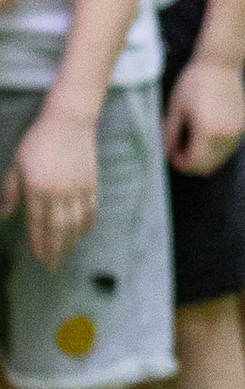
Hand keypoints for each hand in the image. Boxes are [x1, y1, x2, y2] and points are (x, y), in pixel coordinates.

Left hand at [1, 102, 99, 270]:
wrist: (69, 122)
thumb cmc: (37, 141)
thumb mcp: (17, 164)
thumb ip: (11, 191)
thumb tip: (4, 215)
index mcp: (38, 189)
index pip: (39, 223)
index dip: (39, 243)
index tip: (40, 258)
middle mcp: (60, 193)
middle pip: (59, 230)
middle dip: (56, 250)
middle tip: (54, 266)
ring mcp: (78, 190)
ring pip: (76, 224)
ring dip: (71, 243)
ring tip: (66, 255)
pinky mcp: (92, 185)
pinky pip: (91, 212)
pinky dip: (86, 226)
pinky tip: (81, 235)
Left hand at [164, 54, 244, 175]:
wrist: (221, 64)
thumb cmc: (195, 82)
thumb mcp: (176, 108)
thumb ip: (170, 134)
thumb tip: (167, 152)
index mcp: (208, 133)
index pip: (195, 164)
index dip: (181, 164)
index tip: (171, 153)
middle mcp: (226, 137)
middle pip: (208, 167)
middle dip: (192, 163)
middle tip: (179, 149)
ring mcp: (237, 133)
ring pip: (219, 160)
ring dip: (204, 156)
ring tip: (192, 138)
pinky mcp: (243, 128)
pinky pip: (228, 148)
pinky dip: (215, 148)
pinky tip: (205, 132)